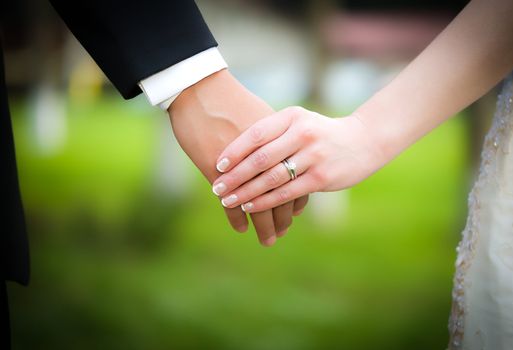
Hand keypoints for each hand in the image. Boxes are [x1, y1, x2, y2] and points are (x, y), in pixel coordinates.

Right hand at [168, 70, 308, 245]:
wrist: (199, 89)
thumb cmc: (228, 100)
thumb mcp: (258, 115)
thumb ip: (273, 136)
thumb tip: (284, 150)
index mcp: (278, 142)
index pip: (292, 177)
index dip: (294, 197)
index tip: (295, 212)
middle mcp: (265, 156)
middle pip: (280, 194)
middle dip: (282, 217)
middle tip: (282, 232)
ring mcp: (242, 166)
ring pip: (259, 203)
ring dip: (265, 224)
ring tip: (269, 239)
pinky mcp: (218, 172)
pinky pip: (233, 203)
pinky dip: (237, 218)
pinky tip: (241, 229)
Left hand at [213, 106, 386, 212]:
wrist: (363, 141)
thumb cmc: (320, 133)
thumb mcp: (298, 122)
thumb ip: (272, 132)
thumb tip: (233, 152)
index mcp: (292, 117)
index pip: (256, 134)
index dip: (234, 151)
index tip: (218, 165)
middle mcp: (302, 134)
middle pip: (260, 158)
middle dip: (235, 176)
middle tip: (216, 188)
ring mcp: (313, 156)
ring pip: (271, 178)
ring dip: (246, 192)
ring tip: (228, 201)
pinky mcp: (320, 178)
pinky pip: (286, 193)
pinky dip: (265, 201)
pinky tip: (250, 207)